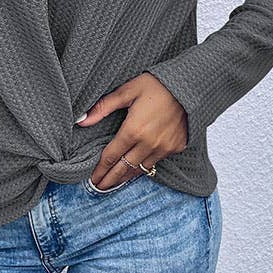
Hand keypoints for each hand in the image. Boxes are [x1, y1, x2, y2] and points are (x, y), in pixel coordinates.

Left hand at [77, 72, 187, 189]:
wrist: (190, 87)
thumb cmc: (156, 85)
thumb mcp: (127, 91)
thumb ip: (103, 107)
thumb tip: (82, 120)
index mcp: (133, 130)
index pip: (111, 156)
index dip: (100, 169)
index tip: (92, 178)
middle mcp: (148, 143)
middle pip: (124, 168)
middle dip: (110, 180)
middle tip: (100, 188)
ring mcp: (164, 148)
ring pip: (140, 169)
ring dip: (126, 177)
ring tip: (115, 183)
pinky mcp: (175, 148)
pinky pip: (155, 162)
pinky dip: (144, 167)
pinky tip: (136, 169)